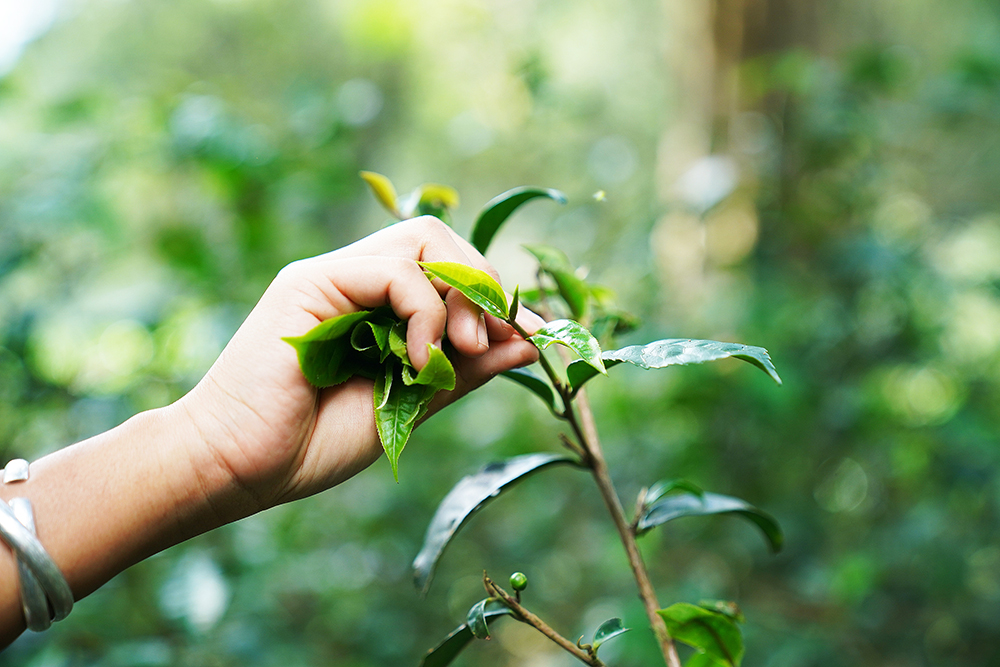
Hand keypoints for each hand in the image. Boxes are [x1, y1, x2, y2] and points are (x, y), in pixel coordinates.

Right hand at [177, 217, 542, 518]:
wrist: (238, 467)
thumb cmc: (312, 443)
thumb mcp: (411, 405)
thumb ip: (463, 370)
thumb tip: (528, 343)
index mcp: (377, 307)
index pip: (450, 267)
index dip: (494, 295)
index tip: (527, 337)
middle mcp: (356, 281)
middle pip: (442, 238)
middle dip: (484, 284)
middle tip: (486, 341)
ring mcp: (333, 276)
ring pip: (425, 239)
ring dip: (460, 293)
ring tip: (457, 348)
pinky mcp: (312, 281)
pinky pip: (395, 270)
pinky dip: (424, 312)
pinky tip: (417, 360)